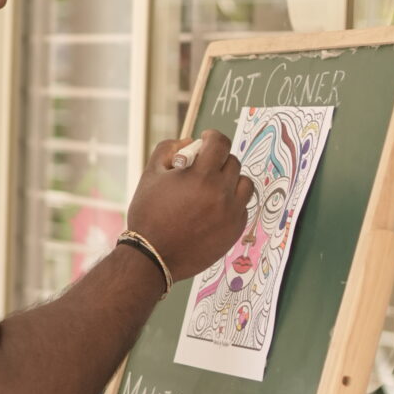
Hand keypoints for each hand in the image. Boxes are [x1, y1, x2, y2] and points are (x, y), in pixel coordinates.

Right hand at [124, 134, 251, 282]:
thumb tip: (188, 142)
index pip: (220, 143)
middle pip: (233, 162)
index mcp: (202, 176)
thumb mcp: (150, 174)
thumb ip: (168, 149)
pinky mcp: (235, 231)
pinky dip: (232, 202)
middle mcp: (222, 193)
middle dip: (218, 160)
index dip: (212, 137)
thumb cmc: (149, 214)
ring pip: (244, 184)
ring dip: (231, 180)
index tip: (206, 140)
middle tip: (203, 167)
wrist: (153, 256)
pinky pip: (242, 207)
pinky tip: (213, 208)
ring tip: (213, 187)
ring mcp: (232, 214)